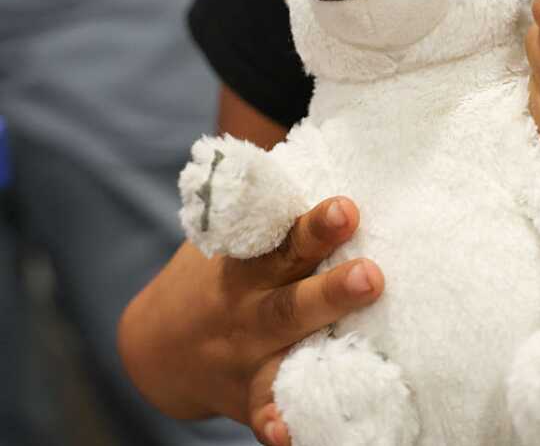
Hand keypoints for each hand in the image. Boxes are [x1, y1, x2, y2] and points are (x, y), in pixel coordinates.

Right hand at [118, 197, 382, 445]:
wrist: (158, 348)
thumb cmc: (224, 275)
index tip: (349, 206)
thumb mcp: (236, 237)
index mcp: (248, 261)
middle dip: (329, 282)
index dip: (313, 223)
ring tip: (355, 328)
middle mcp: (248, 304)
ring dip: (321, 336)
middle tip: (372, 272)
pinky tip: (291, 430)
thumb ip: (278, 205)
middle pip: (290, 291)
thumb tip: (350, 132)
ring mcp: (248, 353)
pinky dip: (277, 421)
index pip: (281, 237)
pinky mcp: (250, 394)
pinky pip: (266, 410)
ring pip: (286, 343)